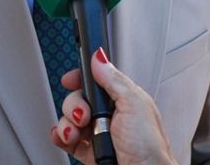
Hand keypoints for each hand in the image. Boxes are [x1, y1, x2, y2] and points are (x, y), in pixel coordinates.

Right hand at [50, 47, 177, 164]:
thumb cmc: (149, 147)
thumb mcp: (134, 104)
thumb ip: (114, 79)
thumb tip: (99, 57)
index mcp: (124, 99)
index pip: (96, 80)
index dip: (80, 78)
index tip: (69, 80)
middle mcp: (109, 115)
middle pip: (78, 99)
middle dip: (74, 105)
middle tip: (84, 116)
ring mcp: (97, 133)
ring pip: (69, 119)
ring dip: (66, 124)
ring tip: (76, 133)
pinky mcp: (87, 151)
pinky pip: (65, 139)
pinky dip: (60, 136)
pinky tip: (64, 138)